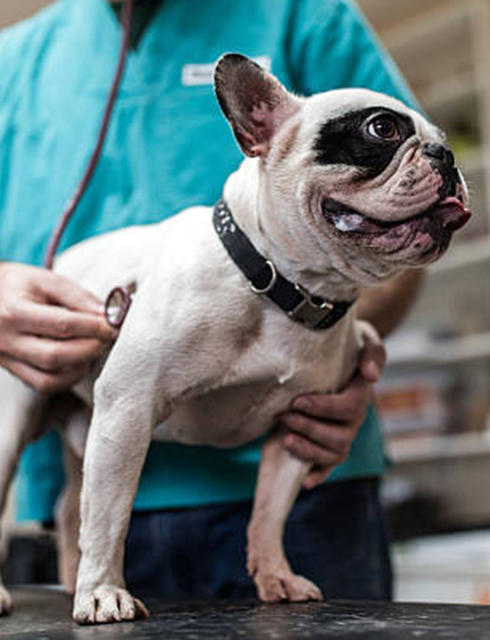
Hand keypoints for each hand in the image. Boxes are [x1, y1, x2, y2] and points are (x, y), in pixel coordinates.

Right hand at [0, 263, 114, 391]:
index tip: (113, 324)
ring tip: (95, 347)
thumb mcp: (45, 280)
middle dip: (90, 348)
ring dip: (81, 366)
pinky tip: (80, 361)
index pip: (62, 325)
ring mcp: (7, 359)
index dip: (94, 327)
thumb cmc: (16, 285)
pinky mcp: (12, 371)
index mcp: (14, 312)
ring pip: (49, 379)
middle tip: (108, 337)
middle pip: (56, 356)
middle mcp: (6, 340)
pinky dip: (68, 378)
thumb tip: (109, 315)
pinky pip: (43, 385)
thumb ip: (78, 297)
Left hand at [279, 321, 385, 488]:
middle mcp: (355, 419)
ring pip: (334, 454)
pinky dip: (317, 475)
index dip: (323, 408)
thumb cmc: (351, 345)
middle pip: (339, 436)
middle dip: (309, 427)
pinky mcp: (331, 445)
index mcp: (362, 395)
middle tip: (283, 416)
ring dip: (308, 450)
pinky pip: (329, 467)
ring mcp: (345, 435)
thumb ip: (372, 353)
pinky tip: (304, 481)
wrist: (342, 354)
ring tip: (285, 438)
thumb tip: (372, 375)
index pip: (348, 408)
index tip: (298, 400)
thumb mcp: (366, 339)